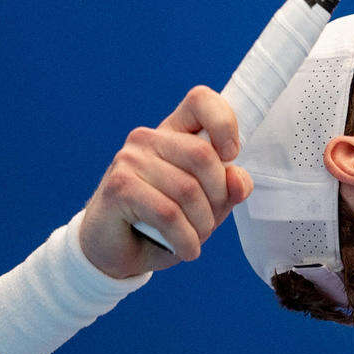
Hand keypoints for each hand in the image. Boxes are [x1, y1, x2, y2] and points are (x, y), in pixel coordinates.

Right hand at [75, 85, 255, 279]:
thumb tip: (238, 180)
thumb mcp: (206, 206)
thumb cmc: (163, 224)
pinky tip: (186, 250)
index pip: (201, 100)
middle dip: (217, 197)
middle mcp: (148, 139)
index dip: (224, 122)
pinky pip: (168, 213)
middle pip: (203, 155)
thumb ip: (228, 189)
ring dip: (201, 225)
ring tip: (196, 239)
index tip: (231, 155)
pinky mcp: (119, 187)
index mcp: (172, 132)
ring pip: (187, 190)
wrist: (114, 253)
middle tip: (210, 222)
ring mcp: (129, 160)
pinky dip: (185, 239)